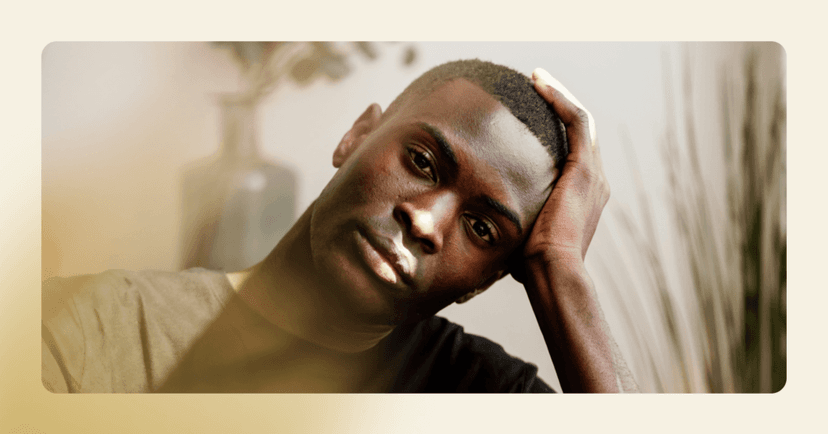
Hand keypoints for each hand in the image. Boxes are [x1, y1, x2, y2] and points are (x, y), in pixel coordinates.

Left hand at [513, 68, 609, 279]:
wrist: (552, 272)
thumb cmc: (533, 265)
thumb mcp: (524, 235)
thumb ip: (515, 222)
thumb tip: (485, 227)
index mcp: (584, 198)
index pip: (574, 153)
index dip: (556, 131)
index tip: (530, 115)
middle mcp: (596, 183)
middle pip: (581, 134)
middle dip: (559, 108)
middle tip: (535, 88)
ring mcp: (594, 175)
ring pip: (581, 121)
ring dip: (559, 96)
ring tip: (537, 78)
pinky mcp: (585, 169)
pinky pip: (577, 121)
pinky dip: (560, 99)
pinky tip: (540, 83)